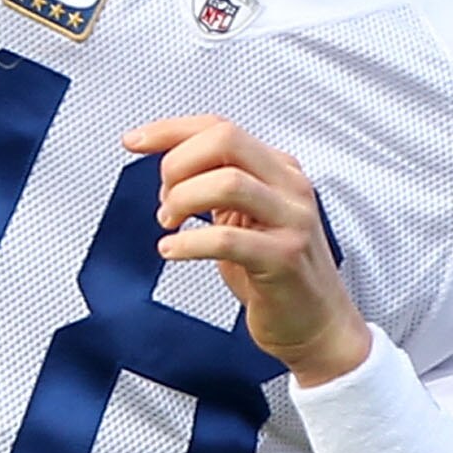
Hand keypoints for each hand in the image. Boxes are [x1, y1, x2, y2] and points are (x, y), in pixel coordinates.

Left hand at [125, 113, 371, 384]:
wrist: (317, 324)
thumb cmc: (275, 272)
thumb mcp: (246, 217)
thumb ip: (217, 186)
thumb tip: (167, 167)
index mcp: (279, 169)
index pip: (220, 128)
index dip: (171, 131)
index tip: (135, 141)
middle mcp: (290, 186)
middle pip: (226, 141)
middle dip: (178, 165)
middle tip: (164, 200)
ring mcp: (291, 220)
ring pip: (227, 183)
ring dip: (182, 200)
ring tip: (169, 224)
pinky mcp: (284, 259)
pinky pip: (226, 239)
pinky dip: (188, 242)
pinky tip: (172, 250)